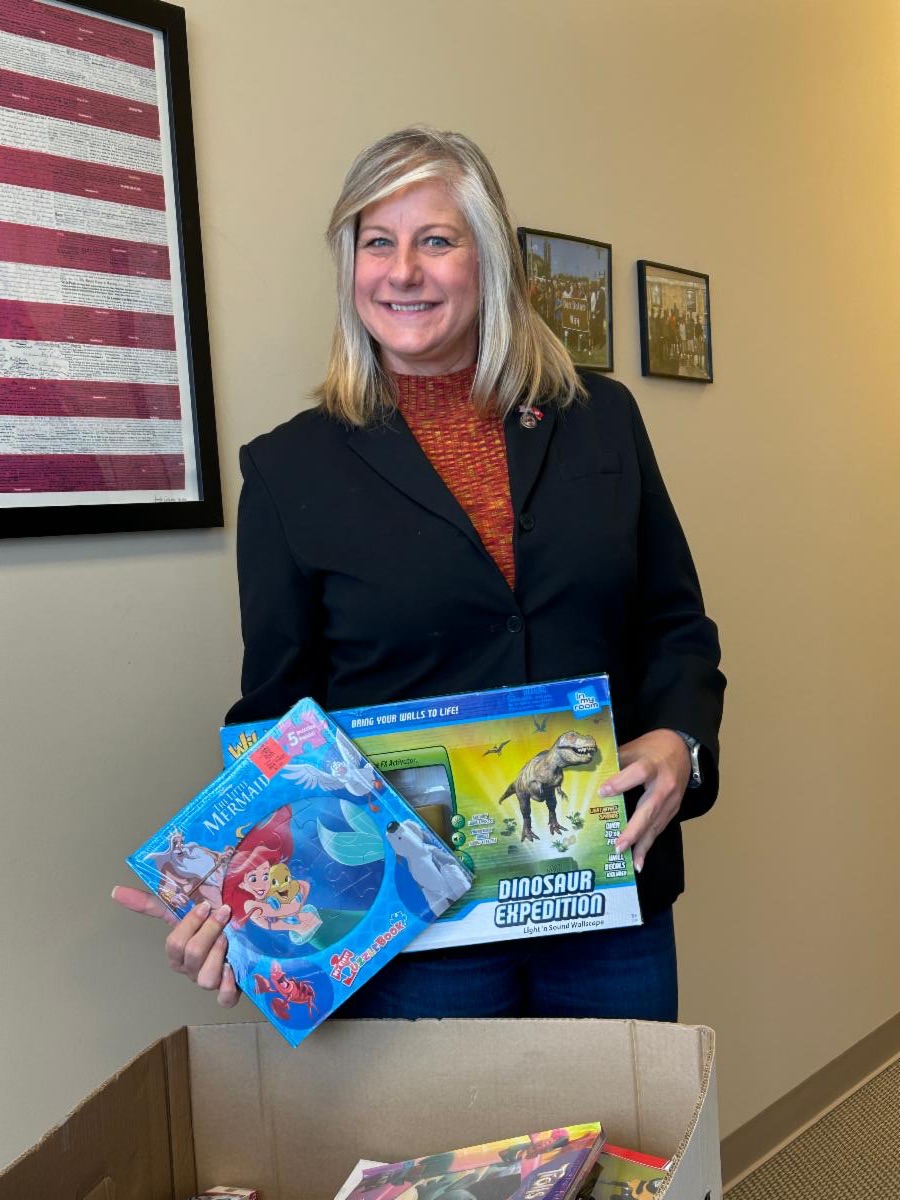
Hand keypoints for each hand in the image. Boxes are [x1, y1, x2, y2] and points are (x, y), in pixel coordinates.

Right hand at [111, 886, 239, 1007]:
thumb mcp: (181, 908)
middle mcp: (191, 970)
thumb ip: (150, 903)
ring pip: (205, 979)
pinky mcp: (228, 992)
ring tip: (228, 939)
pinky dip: (227, 987)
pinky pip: (224, 999)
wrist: (240, 931)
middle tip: (223, 914)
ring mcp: (209, 981)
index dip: (190, 924)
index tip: (206, 905)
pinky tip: (232, 970)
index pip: (174, 944)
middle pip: (191, 956)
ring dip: (218, 955)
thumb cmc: (208, 920)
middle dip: (208, 932)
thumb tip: (115, 891)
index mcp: (178, 954)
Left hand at [599, 730, 690, 872]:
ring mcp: (671, 801)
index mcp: (653, 765)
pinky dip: (648, 845)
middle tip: (618, 845)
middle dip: (634, 830)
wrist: (682, 750)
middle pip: (650, 809)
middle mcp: (664, 785)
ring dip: (642, 845)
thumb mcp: (634, 748)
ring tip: (630, 862)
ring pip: (656, 825)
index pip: (638, 773)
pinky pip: (659, 829)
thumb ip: (615, 761)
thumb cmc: (653, 748)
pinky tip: (638, 861)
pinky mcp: (673, 811)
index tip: (602, 792)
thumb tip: (590, 773)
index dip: (620, 783)